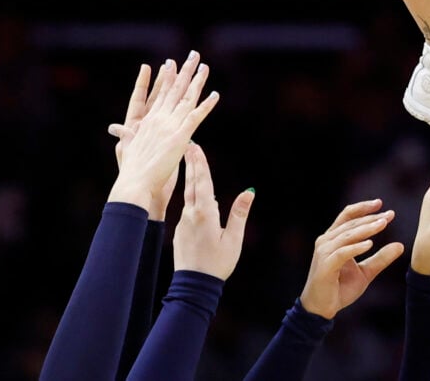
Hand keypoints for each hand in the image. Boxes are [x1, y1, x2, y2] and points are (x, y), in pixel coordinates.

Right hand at [106, 53, 216, 215]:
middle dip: (184, 71)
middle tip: (193, 55)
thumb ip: (126, 136)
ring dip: (197, 81)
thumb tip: (116, 129)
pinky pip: (197, 116)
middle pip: (174, 90)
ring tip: (205, 67)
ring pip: (187, 98)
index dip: (166, 78)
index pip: (159, 94)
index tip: (169, 63)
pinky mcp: (180, 136)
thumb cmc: (130, 170)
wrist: (135, 182)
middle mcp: (158, 118)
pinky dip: (207, 105)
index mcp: (146, 121)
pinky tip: (215, 95)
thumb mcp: (127, 147)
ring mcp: (169, 125)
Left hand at [170, 141, 252, 279]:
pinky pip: (185, 207)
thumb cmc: (217, 263)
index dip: (200, 164)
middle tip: (189, 145)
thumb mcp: (234, 239)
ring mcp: (183, 222)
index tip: (196, 147)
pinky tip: (193, 193)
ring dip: (189, 178)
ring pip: (188, 195)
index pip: (203, 183)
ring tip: (189, 162)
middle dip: (192, 163)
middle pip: (192, 184)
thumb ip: (239, 214)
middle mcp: (191, 214)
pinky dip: (189, 195)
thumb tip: (249, 192)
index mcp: (205, 214)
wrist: (193, 284)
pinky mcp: (180, 230)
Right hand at [298, 198, 403, 317]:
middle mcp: (326, 242)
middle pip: (350, 223)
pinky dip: (356, 247)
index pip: (347, 216)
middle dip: (370, 218)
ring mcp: (324, 253)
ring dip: (366, 229)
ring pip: (347, 235)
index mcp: (333, 239)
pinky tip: (370, 244)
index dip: (363, 208)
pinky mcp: (325, 266)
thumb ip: (381, 259)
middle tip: (389, 215)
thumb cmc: (340, 289)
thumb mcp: (365, 273)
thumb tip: (401, 245)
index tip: (380, 204)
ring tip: (383, 225)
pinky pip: (342, 253)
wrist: (321, 310)